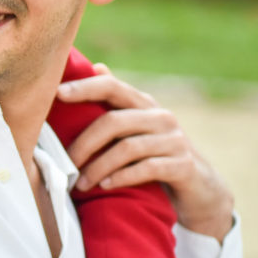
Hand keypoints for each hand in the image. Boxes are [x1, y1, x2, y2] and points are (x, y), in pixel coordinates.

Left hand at [58, 64, 234, 240]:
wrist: (200, 190)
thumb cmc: (156, 156)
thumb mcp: (137, 128)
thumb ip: (117, 103)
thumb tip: (96, 66)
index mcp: (144, 104)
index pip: (112, 86)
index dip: (85, 87)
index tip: (57, 93)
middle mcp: (161, 117)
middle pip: (114, 121)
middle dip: (84, 144)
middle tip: (66, 165)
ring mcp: (174, 140)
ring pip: (127, 148)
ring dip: (98, 167)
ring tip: (81, 184)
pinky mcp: (182, 165)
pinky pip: (146, 168)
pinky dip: (121, 177)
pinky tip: (105, 186)